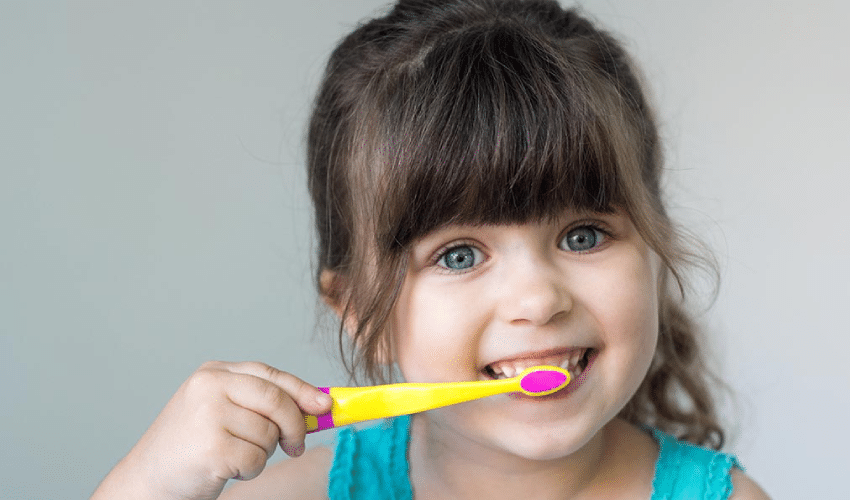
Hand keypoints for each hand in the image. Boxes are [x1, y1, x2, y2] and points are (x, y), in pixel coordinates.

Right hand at [91, 361, 332, 499]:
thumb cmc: (191, 448)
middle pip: (276, 400)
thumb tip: (318, 405)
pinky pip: (256, 458)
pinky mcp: (211, 448)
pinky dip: (249, 470)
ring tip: (232, 456)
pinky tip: (224, 468)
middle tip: (295, 446)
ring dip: (261, 453)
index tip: (325, 406)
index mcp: (213, 373)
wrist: (145, 481)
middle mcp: (209, 387)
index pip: (270, 375)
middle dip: (295, 425)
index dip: (302, 390)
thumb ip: (262, 404)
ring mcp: (208, 416)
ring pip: (269, 434)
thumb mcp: (221, 412)